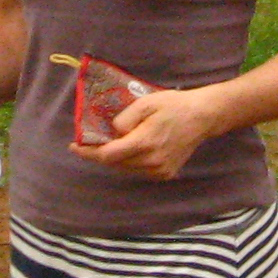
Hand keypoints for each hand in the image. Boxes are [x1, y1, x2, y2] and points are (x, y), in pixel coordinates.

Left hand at [76, 83, 224, 181]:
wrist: (202, 117)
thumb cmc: (174, 105)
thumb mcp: (146, 103)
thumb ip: (124, 119)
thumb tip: (112, 132)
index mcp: (144, 143)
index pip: (107, 155)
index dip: (88, 152)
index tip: (74, 146)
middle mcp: (151, 162)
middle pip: (114, 163)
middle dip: (100, 153)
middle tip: (92, 140)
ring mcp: (159, 171)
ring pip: (126, 169)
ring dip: (116, 158)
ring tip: (112, 143)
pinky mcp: (165, 174)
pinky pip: (139, 170)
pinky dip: (130, 161)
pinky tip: (133, 148)